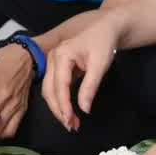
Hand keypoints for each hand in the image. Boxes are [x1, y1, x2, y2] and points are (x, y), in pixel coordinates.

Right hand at [43, 13, 122, 130]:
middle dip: (59, 110)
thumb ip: (90, 87)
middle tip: (71, 126)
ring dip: (58, 107)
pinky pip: (54, 87)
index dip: (64, 106)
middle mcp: (52, 58)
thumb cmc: (103, 42)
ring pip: (49, 90)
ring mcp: (53, 62)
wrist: (106, 27)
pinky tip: (69, 110)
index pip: (59, 86)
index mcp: (61, 55)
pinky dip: (60, 100)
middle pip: (49, 91)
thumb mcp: (100, 65)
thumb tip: (84, 109)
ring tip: (71, 122)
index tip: (71, 121)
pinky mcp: (57, 67)